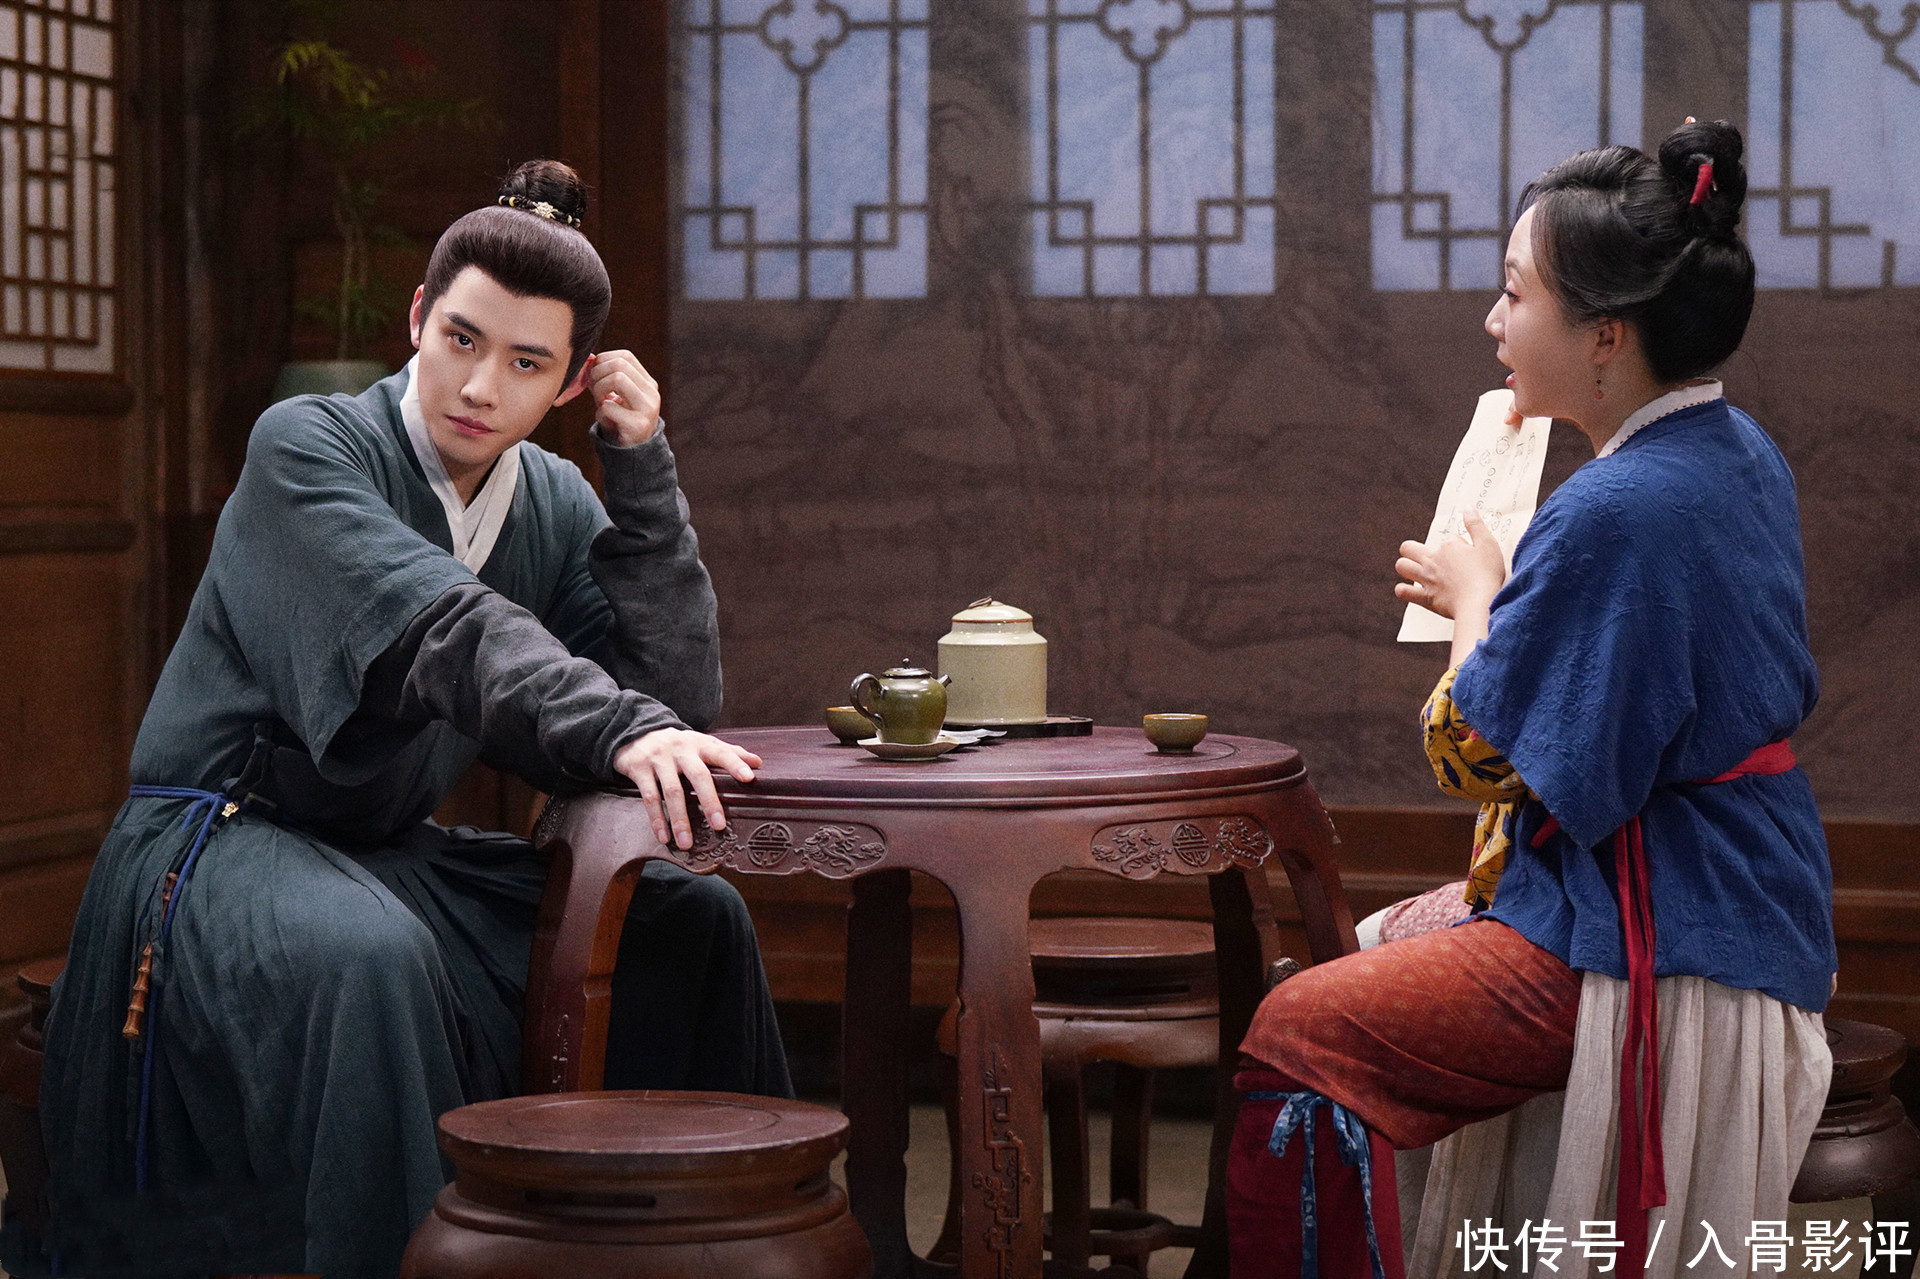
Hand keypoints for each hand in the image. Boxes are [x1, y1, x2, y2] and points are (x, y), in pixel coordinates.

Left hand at [585, 350, 662, 445]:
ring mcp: (647, 409)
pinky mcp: (638, 425)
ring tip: (600, 403)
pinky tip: (605, 420)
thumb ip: (602, 378)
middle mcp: (651, 393)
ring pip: (617, 379)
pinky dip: (600, 413)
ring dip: (599, 390)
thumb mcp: (613, 395)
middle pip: (619, 365)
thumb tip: (587, 359)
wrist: (633, 453)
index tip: (595, 376)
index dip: (603, 361)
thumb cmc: (619, 420)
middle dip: (597, 374)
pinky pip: (609, 407)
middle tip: (594, 391)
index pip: (625, 356)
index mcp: (647, 383)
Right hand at [611, 728, 761, 849]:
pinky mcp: (639, 768)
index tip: (750, 778)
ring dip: (680, 819)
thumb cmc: (678, 744)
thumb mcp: (701, 743)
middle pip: (699, 775)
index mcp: (700, 744)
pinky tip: (664, 837)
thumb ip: (728, 752)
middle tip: (719, 826)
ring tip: (687, 843)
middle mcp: (681, 750)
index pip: (721, 753)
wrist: (635, 732)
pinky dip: (656, 819)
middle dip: (709, 801)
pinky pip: (649, 797)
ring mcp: (659, 759)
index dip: (736, 764)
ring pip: (672, 791)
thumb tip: (758, 762)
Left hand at [1394, 507, 1507, 620]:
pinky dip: (1403, 591)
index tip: (1468, 557)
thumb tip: (1468, 508)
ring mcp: (1426, 579)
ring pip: (1401, 566)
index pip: (1448, 540)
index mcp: (1448, 547)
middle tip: (1426, 558)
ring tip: (1417, 572)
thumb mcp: (1488, 544)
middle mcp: (1433, 561)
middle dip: (1413, 550)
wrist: (1480, 603)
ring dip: (1406, 567)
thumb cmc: (1487, 574)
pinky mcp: (1425, 598)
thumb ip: (1476, 525)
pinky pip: (1403, 592)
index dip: (1459, 546)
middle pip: (1408, 547)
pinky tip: (1410, 590)